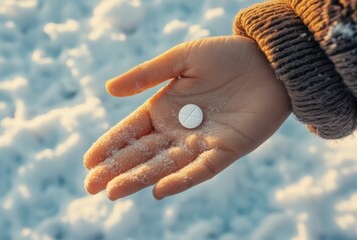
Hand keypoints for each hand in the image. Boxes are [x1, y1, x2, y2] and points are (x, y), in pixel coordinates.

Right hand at [83, 36, 290, 199]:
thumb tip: (108, 89)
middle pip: (142, 153)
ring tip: (113, 192)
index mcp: (164, 108)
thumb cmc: (225, 56)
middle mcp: (178, 129)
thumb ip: (147, 75)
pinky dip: (181, 180)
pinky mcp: (226, 150)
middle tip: (91, 186)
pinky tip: (159, 190)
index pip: (130, 131)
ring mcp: (201, 142)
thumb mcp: (181, 58)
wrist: (268, 61)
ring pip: (165, 165)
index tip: (88, 161)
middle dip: (116, 169)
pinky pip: (201, 170)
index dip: (110, 145)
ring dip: (140, 178)